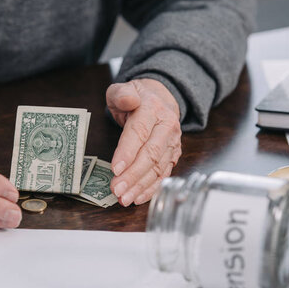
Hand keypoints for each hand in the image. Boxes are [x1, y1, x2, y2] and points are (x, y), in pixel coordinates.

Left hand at [107, 79, 181, 205]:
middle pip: (151, 154)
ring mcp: (173, 142)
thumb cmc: (137, 97)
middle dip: (133, 175)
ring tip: (124, 198)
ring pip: (158, 168)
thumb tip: (128, 100)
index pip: (140, 132)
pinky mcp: (173, 155)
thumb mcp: (123, 89)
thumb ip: (121, 93)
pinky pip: (164, 174)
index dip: (127, 152)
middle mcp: (167, 126)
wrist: (161, 98)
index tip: (115, 169)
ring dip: (141, 186)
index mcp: (153, 108)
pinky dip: (151, 188)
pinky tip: (138, 198)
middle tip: (116, 189)